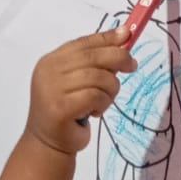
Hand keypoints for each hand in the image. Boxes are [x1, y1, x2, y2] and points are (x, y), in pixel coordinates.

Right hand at [26, 30, 135, 155]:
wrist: (48, 145)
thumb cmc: (68, 113)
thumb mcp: (80, 81)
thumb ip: (95, 60)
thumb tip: (124, 34)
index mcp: (50, 61)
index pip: (82, 43)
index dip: (107, 37)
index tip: (128, 34)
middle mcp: (48, 71)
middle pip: (92, 56)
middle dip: (117, 58)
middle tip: (132, 66)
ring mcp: (51, 89)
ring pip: (97, 77)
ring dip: (110, 90)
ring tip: (104, 102)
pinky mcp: (60, 108)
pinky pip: (94, 96)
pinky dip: (102, 103)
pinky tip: (95, 112)